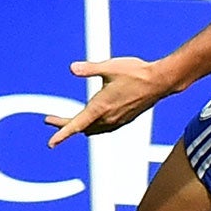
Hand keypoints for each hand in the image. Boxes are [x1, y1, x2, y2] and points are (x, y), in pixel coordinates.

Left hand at [44, 55, 173, 144]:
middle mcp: (108, 118)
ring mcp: (117, 120)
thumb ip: (89, 69)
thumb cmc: (136, 73)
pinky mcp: (125, 119)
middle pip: (81, 127)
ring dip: (79, 126)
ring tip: (68, 122)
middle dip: (65, 125)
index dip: (62, 133)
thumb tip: (72, 68)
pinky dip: (93, 126)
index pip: (76, 124)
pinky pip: (104, 128)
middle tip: (50, 120)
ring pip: (93, 129)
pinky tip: (93, 121)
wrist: (160, 81)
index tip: (51, 143)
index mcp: (101, 106)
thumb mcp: (109, 67)